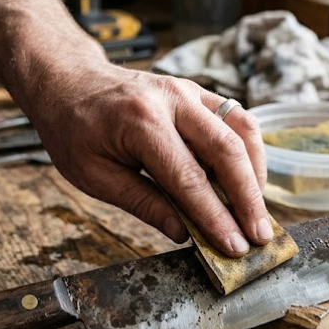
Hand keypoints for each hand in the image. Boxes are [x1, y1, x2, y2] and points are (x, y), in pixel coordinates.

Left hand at [23, 62, 271, 256]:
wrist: (68, 81)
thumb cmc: (74, 130)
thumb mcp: (93, 176)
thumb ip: (143, 203)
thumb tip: (184, 233)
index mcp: (141, 123)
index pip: (189, 179)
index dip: (216, 217)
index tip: (235, 247)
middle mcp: (171, 100)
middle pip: (226, 152)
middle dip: (248, 199)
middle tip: (260, 236)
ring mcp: (188, 90)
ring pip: (240, 130)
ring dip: (255, 173)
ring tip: (258, 211)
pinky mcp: (196, 91)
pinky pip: (235, 117)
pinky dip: (249, 150)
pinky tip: (249, 179)